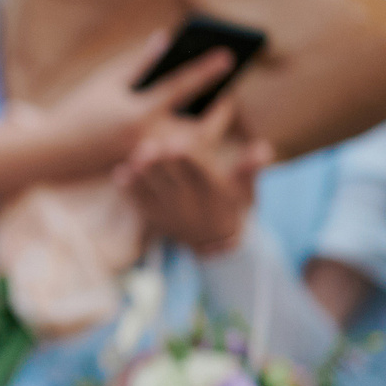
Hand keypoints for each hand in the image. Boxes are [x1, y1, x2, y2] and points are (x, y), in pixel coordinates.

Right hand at [27, 32, 240, 179]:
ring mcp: (151, 158)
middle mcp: (149, 140)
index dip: (206, 69)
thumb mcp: (105, 81)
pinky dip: (191, 137)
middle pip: (201, 127)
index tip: (228, 56)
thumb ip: (139, 62)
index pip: (181, 87)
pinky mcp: (149, 169)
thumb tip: (167, 41)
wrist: (55, 153)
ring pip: (195, 146)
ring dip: (209, 126)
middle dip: (220, 110)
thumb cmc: (79, 110)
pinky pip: (180, 154)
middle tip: (228, 92)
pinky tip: (197, 122)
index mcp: (138, 114)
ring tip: (218, 104)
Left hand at [116, 95, 272, 254]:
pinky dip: (128, 189)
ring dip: (141, 173)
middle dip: (160, 162)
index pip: (199, 171)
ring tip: (135, 157)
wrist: (214, 243)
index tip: (177, 142)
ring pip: (152, 189)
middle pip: (171, 178)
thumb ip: (250, 168)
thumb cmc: (231, 205)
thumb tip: (264, 148)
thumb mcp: (246, 190)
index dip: (187, 157)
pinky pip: (137, 202)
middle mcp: (190, 202)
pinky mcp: (153, 217)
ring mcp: (169, 211)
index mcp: (212, 191)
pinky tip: (121, 172)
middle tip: (149, 145)